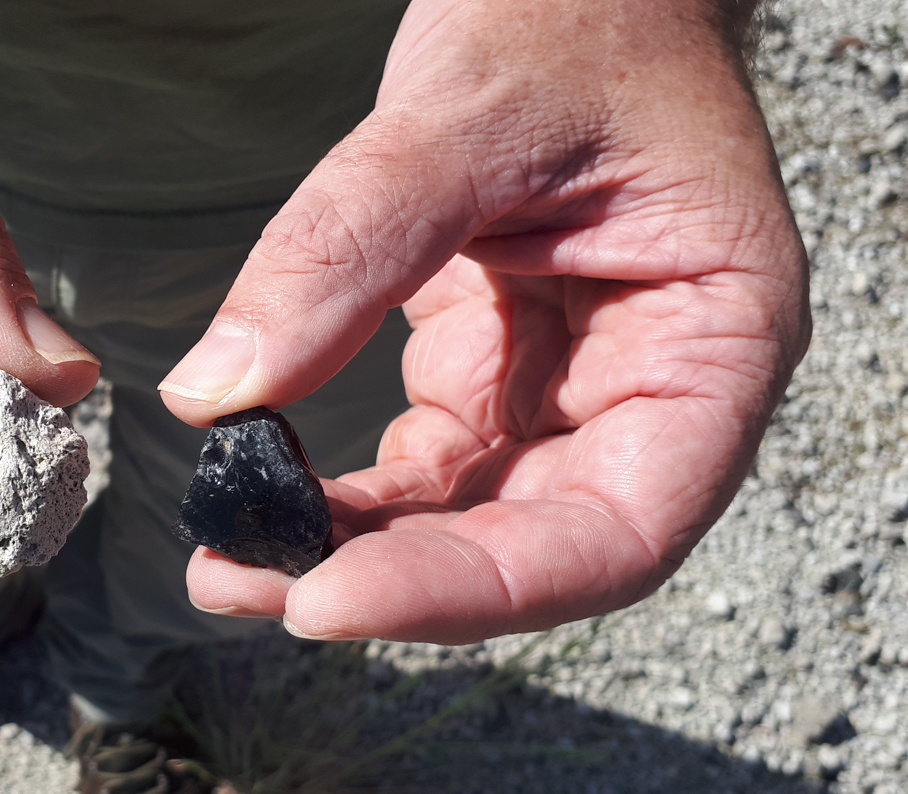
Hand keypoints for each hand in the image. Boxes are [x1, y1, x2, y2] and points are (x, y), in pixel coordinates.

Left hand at [164, 0, 808, 642]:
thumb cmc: (571, 19)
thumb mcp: (468, 112)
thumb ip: (350, 244)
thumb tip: (217, 391)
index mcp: (710, 347)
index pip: (614, 530)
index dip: (479, 590)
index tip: (333, 600)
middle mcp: (647, 394)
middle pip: (531, 546)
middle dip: (388, 582)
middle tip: (244, 582)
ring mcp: (565, 391)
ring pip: (463, 520)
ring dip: (347, 551)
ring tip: (224, 559)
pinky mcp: (491, 375)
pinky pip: (419, 467)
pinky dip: (339, 493)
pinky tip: (256, 483)